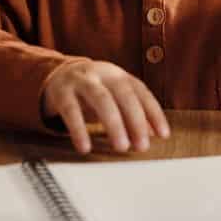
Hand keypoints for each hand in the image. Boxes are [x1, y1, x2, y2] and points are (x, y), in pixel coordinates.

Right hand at [40, 59, 169, 154]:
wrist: (56, 75)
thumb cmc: (92, 90)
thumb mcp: (114, 97)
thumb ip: (133, 113)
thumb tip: (154, 133)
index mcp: (118, 75)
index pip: (141, 92)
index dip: (154, 113)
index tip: (163, 135)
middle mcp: (102, 74)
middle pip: (124, 94)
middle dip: (136, 120)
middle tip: (142, 145)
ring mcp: (81, 81)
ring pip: (101, 100)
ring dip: (114, 124)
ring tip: (121, 146)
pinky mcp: (61, 92)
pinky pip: (71, 111)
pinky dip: (79, 130)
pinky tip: (85, 147)